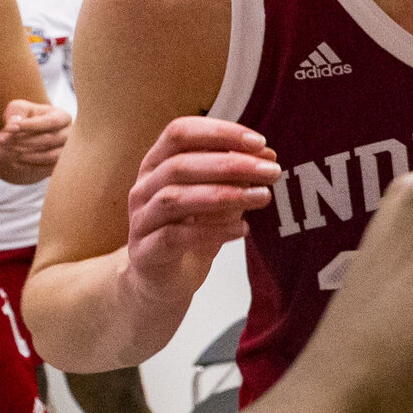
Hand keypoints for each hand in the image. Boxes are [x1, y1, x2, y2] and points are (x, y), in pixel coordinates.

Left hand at [0, 97, 71, 178]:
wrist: (25, 142)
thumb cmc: (23, 121)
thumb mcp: (18, 109)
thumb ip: (16, 112)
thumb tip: (13, 123)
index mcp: (63, 117)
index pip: (51, 121)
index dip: (29, 125)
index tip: (8, 128)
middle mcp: (70, 135)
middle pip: (50, 139)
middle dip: (23, 140)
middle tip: (0, 140)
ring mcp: (68, 152)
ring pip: (51, 156)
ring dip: (26, 154)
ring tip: (8, 149)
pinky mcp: (60, 166)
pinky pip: (48, 168)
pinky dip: (29, 165)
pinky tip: (15, 160)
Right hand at [124, 117, 280, 304]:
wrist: (164, 279)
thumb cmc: (192, 229)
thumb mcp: (219, 198)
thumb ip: (237, 176)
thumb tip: (268, 156)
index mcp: (157, 163)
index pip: (180, 133)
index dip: (219, 133)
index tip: (260, 143)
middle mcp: (143, 187)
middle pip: (180, 164)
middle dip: (231, 164)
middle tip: (272, 171)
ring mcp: (140, 220)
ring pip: (174, 199)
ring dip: (224, 195)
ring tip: (263, 197)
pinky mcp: (145, 253)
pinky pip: (175, 237)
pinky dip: (212, 231)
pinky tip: (242, 229)